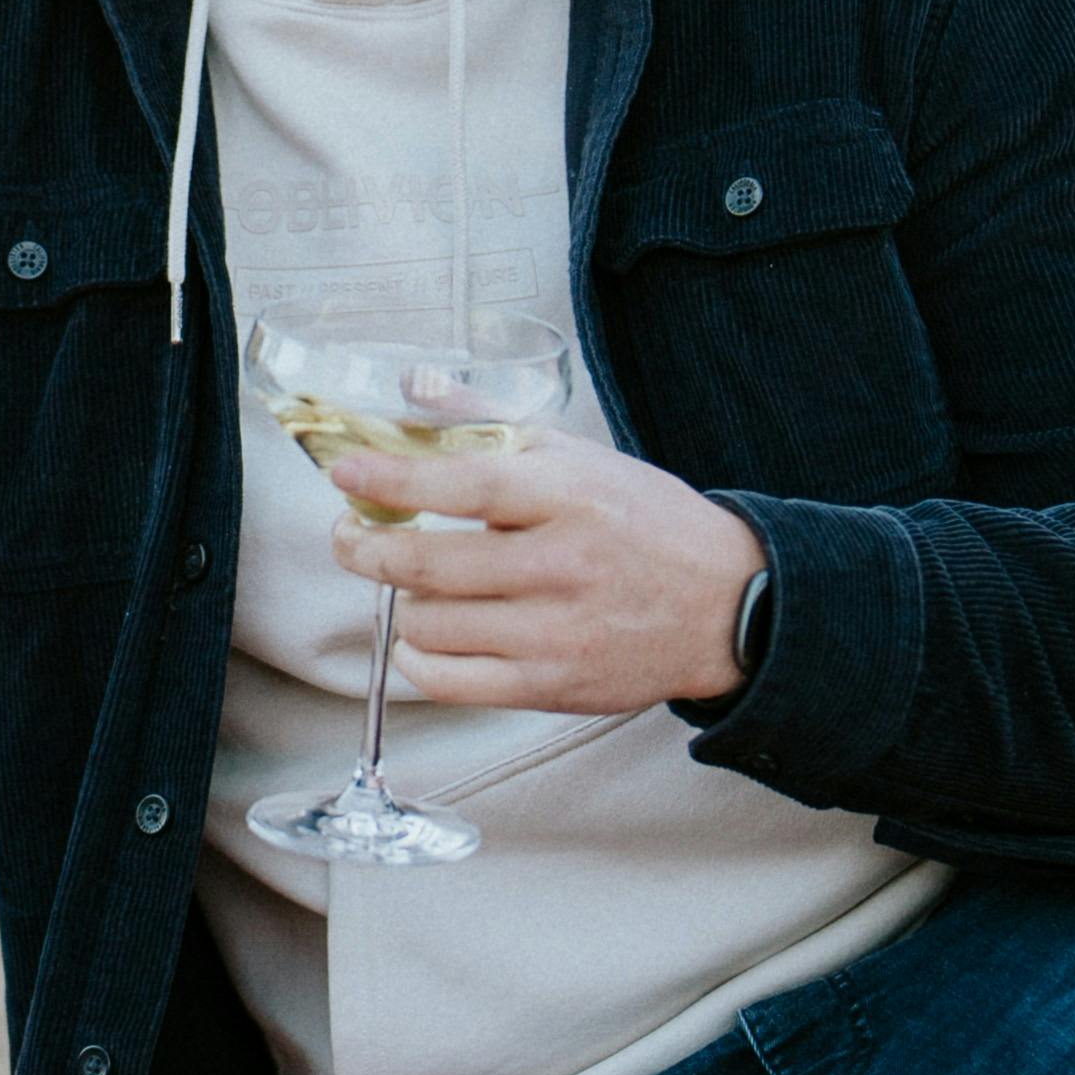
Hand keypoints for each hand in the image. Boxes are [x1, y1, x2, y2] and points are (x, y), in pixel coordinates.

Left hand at [329, 434, 766, 717]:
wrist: (729, 606)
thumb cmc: (648, 525)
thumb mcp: (581, 457)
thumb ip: (492, 423)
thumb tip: (416, 388)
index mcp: (570, 496)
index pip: (463, 482)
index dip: (392, 477)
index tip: (345, 473)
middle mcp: (561, 565)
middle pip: (428, 563)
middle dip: (365, 548)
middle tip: (349, 535)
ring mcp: (555, 632)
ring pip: (428, 623)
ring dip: (401, 601)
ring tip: (414, 583)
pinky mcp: (551, 686)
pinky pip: (449, 680)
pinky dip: (417, 658)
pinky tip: (422, 636)